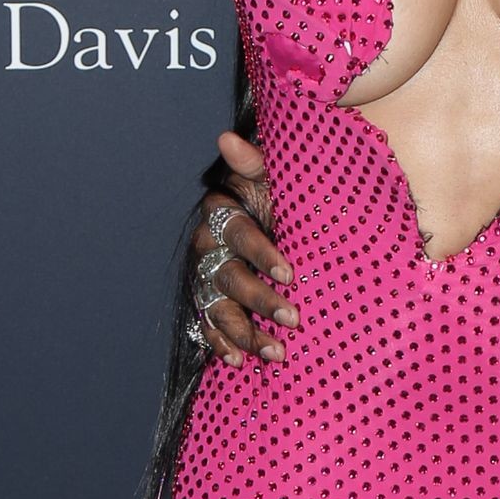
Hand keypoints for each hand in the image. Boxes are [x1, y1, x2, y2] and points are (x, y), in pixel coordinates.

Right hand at [192, 130, 297, 367]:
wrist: (276, 214)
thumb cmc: (277, 192)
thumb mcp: (272, 176)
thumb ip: (254, 162)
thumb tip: (226, 137)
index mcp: (222, 210)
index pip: (238, 233)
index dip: (262, 253)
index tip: (289, 273)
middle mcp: (208, 244)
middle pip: (228, 276)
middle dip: (260, 300)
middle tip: (293, 319)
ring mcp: (206, 274)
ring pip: (217, 306)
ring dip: (244, 332)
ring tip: (275, 352)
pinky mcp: (208, 298)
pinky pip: (207, 325)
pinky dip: (221, 345)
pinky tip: (240, 361)